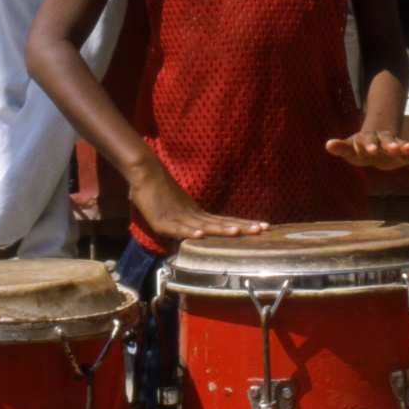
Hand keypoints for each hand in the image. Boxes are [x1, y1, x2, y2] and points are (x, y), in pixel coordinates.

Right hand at [130, 164, 268, 239]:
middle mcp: (193, 215)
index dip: (243, 225)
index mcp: (198, 214)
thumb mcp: (178, 210)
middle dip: (242, 227)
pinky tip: (200, 235)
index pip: (225, 221)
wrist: (146, 172)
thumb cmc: (160, 191)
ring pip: (203, 225)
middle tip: (263, 229)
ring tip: (237, 233)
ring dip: (220, 229)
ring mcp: (178, 217)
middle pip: (220, 223)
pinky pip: (177, 228)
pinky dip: (189, 232)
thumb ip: (189, 221)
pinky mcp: (162, 221)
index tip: (263, 227)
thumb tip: (201, 231)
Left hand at [325, 130, 408, 169]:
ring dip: (405, 146)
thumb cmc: (359, 148)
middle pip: (386, 140)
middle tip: (393, 149)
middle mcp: (382, 139)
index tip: (370, 151)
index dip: (369, 145)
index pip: (367, 140)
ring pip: (400, 144)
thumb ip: (341, 148)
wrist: (376, 143)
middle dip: (389, 144)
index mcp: (367, 138)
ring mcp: (394, 145)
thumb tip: (328, 144)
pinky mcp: (403, 153)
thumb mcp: (349, 149)